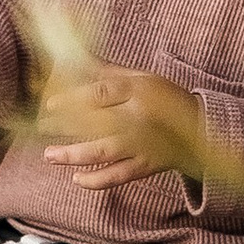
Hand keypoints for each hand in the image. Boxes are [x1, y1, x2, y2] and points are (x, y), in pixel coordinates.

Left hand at [35, 62, 210, 192]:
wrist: (202, 128)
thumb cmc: (168, 97)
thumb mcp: (144, 77)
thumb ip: (112, 73)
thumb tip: (79, 62)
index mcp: (137, 91)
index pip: (98, 93)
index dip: (71, 99)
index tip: (50, 105)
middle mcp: (137, 118)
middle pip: (93, 123)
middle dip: (64, 127)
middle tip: (41, 128)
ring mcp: (141, 145)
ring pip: (101, 152)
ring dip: (72, 155)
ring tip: (50, 155)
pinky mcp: (145, 166)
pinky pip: (117, 176)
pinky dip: (96, 180)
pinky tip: (77, 178)